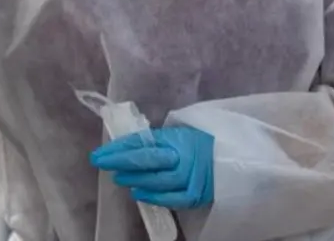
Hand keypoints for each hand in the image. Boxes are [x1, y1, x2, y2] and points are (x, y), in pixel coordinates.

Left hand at [90, 126, 214, 208]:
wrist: (233, 157)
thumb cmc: (200, 142)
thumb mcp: (178, 133)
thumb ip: (156, 140)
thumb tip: (126, 146)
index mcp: (177, 138)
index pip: (143, 142)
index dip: (119, 148)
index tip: (100, 152)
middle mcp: (183, 157)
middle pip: (147, 159)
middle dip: (120, 161)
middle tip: (100, 162)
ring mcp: (191, 178)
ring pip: (157, 180)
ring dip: (134, 179)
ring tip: (117, 177)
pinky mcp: (196, 195)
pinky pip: (172, 199)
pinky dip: (153, 197)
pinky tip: (138, 193)